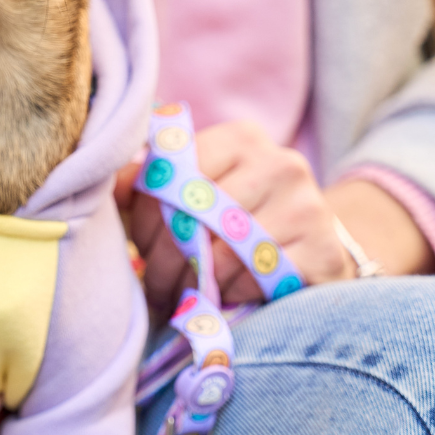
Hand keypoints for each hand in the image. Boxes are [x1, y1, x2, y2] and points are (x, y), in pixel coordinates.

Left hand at [116, 119, 356, 317]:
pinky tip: (223, 296)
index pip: (178, 172)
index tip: (141, 245)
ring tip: (181, 295)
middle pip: (199, 216)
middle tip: (154, 284)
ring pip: (225, 253)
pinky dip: (231, 294)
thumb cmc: (238, 218)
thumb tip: (110, 183)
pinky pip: (258, 279)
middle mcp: (282, 163)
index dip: (151, 216)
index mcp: (243, 138)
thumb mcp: (197, 190)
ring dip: (193, 283)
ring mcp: (309, 205)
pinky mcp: (324, 250)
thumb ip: (151, 181)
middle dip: (166, 258)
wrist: (313, 246)